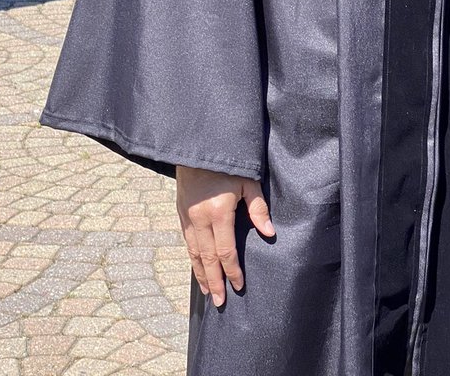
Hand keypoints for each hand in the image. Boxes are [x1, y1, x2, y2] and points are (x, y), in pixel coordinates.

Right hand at [175, 165, 274, 306]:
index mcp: (218, 212)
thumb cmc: (227, 162)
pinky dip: (192, 259)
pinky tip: (197, 268)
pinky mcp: (181, 213)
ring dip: (201, 275)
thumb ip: (258, 207)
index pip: (226, 251)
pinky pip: (187, 242)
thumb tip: (269, 233)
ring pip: (194, 253)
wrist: (197, 146)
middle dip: (215, 281)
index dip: (232, 270)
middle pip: (207, 258)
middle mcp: (200, 219)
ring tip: (208, 291)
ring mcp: (188, 217)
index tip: (238, 286)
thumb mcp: (247, 179)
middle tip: (220, 302)